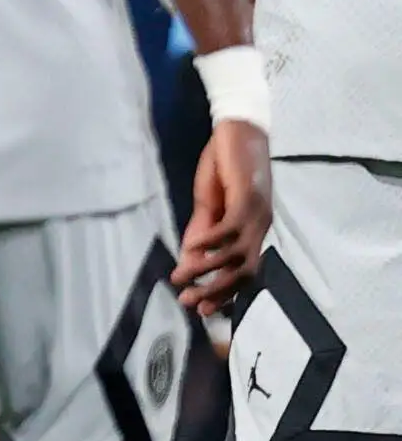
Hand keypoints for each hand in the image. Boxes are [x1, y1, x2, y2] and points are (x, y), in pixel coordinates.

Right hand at [174, 118, 270, 315]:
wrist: (239, 130)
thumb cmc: (224, 165)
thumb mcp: (209, 204)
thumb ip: (202, 231)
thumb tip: (190, 261)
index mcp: (252, 230)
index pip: (244, 272)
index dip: (224, 293)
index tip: (201, 309)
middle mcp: (259, 227)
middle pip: (245, 271)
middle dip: (217, 291)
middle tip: (190, 302)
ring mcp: (256, 214)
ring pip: (238, 255)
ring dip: (209, 270)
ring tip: (181, 276)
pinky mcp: (247, 199)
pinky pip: (229, 229)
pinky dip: (209, 241)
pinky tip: (190, 247)